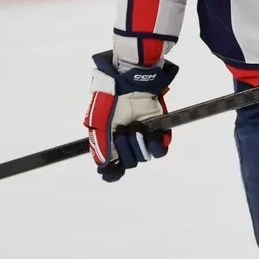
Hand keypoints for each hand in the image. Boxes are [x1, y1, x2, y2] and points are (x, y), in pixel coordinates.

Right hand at [82, 51, 178, 181]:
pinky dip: (153, 143)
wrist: (130, 85)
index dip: (112, 173)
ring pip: (143, 157)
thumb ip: (101, 145)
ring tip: (133, 125)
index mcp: (111, 146)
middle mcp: (128, 146)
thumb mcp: (99, 123)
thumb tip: (103, 165)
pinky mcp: (157, 133)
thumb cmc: (111, 101)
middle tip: (121, 130)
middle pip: (129, 164)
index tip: (111, 171)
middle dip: (124, 149)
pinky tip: (147, 131)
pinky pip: (159, 150)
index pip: (112, 170)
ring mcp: (143, 140)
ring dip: (136, 141)